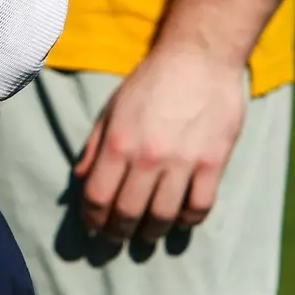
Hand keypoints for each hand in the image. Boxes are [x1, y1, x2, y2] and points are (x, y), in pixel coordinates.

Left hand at [74, 44, 247, 241]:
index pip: (98, 197)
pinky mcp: (213, 162)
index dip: (93, 220)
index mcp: (118, 144)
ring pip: (163, 216)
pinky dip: (189, 221)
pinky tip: (181, 220)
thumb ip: (94, 146)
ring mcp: (183, 161)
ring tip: (148, 235)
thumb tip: (80, 180)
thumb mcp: (112, 109)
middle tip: (118, 238)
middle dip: (119, 233)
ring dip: (152, 233)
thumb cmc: (152, 82)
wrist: (200, 56)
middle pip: (128, 213)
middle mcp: (148, 157)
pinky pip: (200, 205)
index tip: (93, 228)